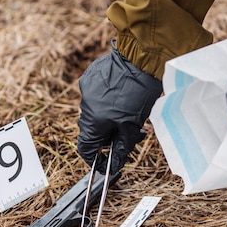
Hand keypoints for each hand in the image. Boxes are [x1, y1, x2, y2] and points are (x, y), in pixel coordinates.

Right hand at [77, 41, 161, 172]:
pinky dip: (105, 98)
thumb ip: (121, 148)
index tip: (104, 161)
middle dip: (107, 134)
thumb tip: (114, 165)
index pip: (85, 148)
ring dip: (108, 115)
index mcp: (93, 122)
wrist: (141, 60)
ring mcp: (86, 89)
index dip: (94, 158)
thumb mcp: (132, 127)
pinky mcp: (90, 76)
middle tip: (126, 132)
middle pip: (92, 129)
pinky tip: (121, 93)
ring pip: (94, 111)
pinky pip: (95, 94)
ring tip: (127, 108)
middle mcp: (85, 106)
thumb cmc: (139, 94)